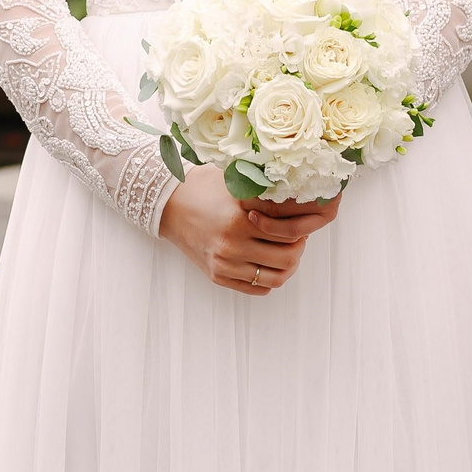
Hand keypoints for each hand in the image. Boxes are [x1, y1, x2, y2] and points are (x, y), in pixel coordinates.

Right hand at [157, 166, 341, 294]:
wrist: (169, 205)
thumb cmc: (205, 188)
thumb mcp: (235, 183)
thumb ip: (265, 192)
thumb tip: (301, 195)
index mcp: (239, 220)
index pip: (287, 232)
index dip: (302, 226)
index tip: (302, 220)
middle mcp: (231, 246)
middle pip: (287, 258)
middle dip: (299, 247)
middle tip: (298, 237)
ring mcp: (224, 264)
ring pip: (275, 278)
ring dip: (288, 266)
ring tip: (287, 252)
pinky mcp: (218, 276)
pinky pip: (257, 288)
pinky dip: (270, 279)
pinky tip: (269, 262)